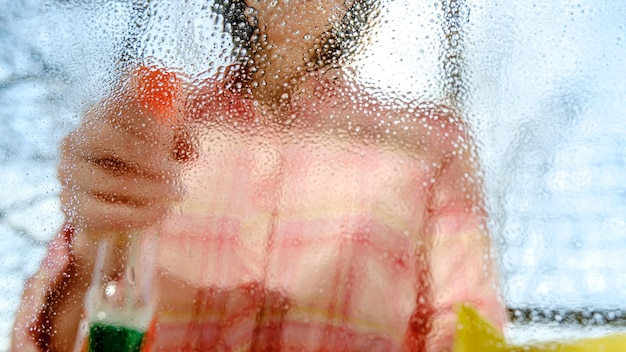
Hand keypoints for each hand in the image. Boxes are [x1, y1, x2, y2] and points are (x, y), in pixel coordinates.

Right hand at [58, 73, 191, 246]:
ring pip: (103, 179)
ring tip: (174, 194)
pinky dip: (133, 215)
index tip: (169, 134)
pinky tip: (158, 212)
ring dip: (146, 190)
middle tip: (175, 173)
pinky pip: (98, 212)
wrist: (129, 194)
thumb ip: (181, 138)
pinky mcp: (70, 203)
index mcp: (104, 111)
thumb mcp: (173, 140)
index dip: (142, 116)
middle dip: (143, 155)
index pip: (116, 102)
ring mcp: (69, 170)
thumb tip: (189, 150)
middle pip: (102, 136)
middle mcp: (79, 136)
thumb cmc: (154, 156)